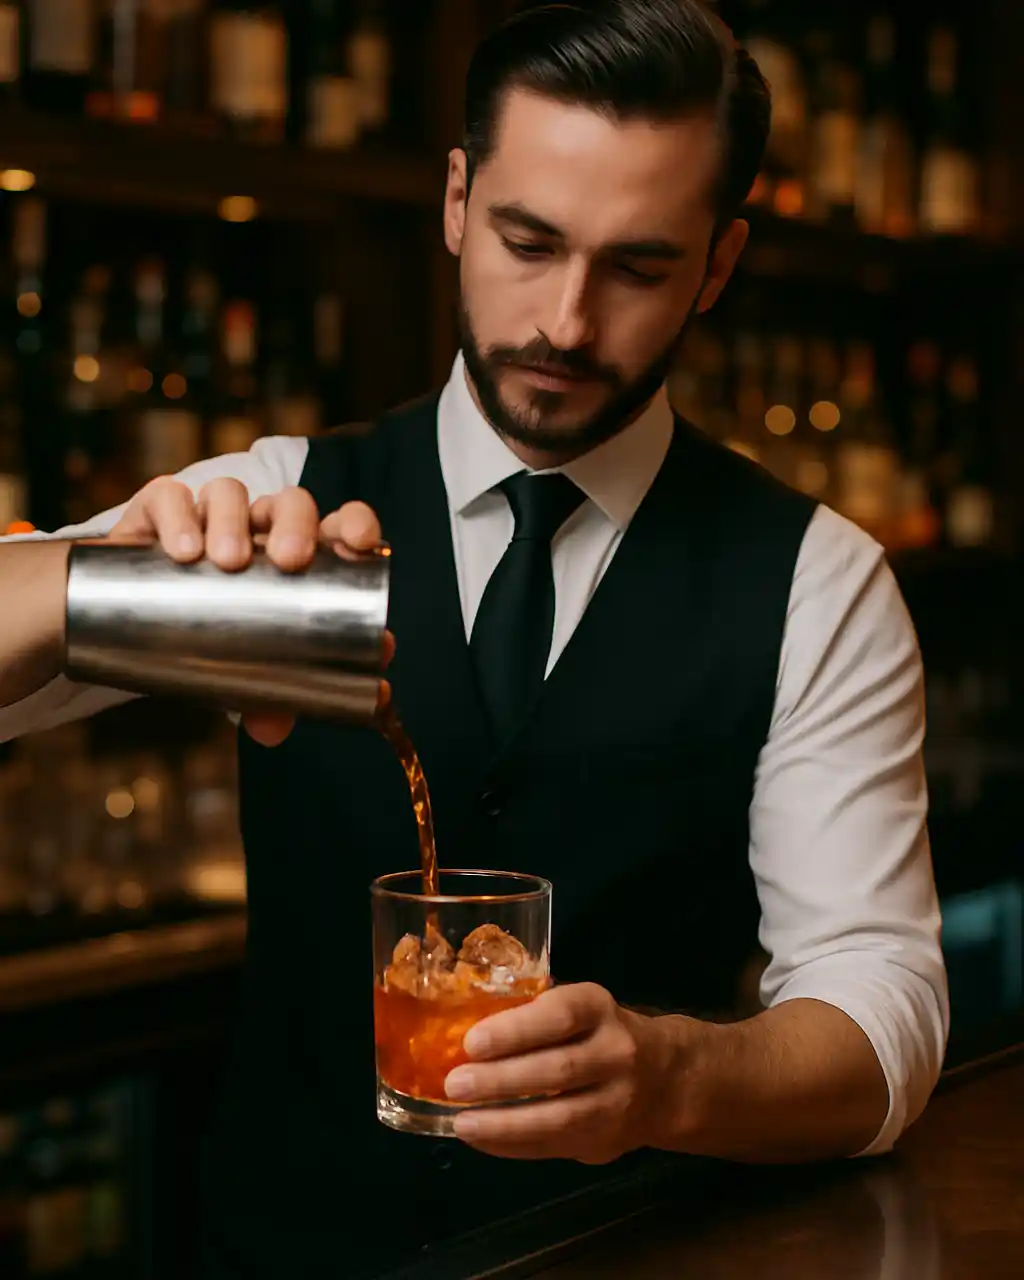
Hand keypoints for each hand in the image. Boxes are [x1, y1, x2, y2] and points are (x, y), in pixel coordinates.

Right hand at [106, 476, 390, 745]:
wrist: (129, 626)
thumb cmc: (210, 640)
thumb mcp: (248, 669)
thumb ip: (277, 695)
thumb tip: (307, 723)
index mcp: (298, 555)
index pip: (337, 524)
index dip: (354, 524)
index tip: (357, 544)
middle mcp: (258, 528)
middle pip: (289, 504)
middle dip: (295, 523)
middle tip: (291, 561)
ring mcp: (209, 516)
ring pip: (230, 494)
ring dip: (233, 520)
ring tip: (226, 562)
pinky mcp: (156, 514)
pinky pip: (168, 498)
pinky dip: (176, 517)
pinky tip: (180, 552)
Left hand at [444, 983, 670, 1162]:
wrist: (665, 1079)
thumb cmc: (598, 1032)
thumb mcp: (579, 1007)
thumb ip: (535, 1015)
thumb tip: (461, 1026)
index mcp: (599, 1008)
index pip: (560, 1016)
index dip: (516, 1030)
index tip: (472, 1042)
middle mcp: (616, 1053)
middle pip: (557, 1070)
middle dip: (501, 1080)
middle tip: (455, 1084)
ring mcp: (616, 1102)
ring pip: (558, 1117)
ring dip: (503, 1123)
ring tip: (462, 1122)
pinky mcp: (607, 1142)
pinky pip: (554, 1146)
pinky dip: (512, 1146)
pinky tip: (480, 1139)